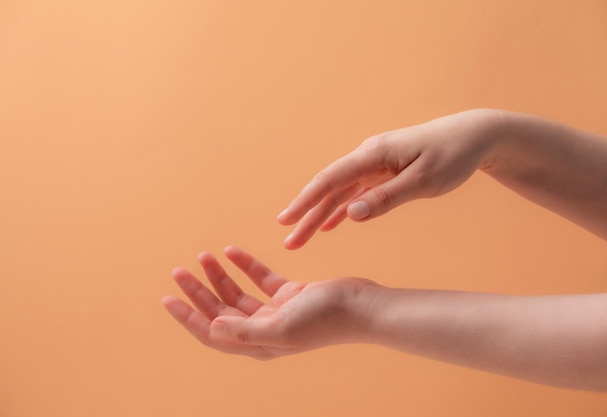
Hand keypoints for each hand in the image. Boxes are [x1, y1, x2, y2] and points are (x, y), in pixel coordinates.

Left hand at [162, 246, 378, 359]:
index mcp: (257, 344)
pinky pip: (259, 278)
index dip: (188, 317)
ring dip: (220, 275)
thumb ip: (245, 331)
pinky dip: (246, 265)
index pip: (212, 333)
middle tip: (178, 270)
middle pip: (220, 310)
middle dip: (198, 291)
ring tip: (204, 255)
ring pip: (237, 293)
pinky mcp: (289, 294)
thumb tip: (211, 329)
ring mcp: (276, 311)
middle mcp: (263, 330)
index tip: (168, 299)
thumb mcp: (282, 327)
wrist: (362, 307)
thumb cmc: (326, 321)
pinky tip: (232, 251)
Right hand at [277, 109, 503, 248]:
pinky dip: (341, 209)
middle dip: (306, 215)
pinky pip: (355, 192)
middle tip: (288, 243)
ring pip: (340, 193)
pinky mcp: (384, 172)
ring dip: (319, 215)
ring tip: (300, 239)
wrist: (474, 135)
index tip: (285, 220)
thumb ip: (386, 198)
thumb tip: (351, 215)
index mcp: (374, 155)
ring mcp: (375, 164)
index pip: (331, 180)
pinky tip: (330, 225)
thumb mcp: (424, 181)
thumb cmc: (453, 155)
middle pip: (329, 188)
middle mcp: (368, 157)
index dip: (305, 201)